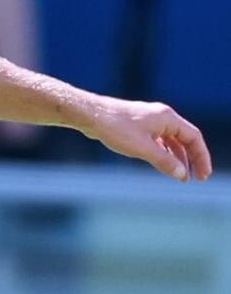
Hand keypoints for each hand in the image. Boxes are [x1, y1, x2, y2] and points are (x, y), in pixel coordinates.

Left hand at [85, 99, 212, 182]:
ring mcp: (150, 121)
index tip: (202, 175)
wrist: (91, 115)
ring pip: (171, 141)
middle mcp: (162, 117)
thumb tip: (181, 174)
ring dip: (177, 158)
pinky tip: (163, 164)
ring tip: (180, 176)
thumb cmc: (116, 129)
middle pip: (185, 139)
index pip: (193, 137)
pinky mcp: (138, 126)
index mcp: (168, 118)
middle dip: (191, 159)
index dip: (201, 157)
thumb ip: (164, 161)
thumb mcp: (142, 149)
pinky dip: (163, 153)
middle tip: (196, 178)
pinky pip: (158, 141)